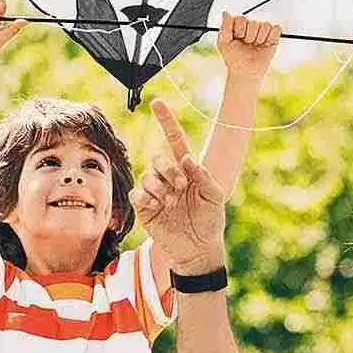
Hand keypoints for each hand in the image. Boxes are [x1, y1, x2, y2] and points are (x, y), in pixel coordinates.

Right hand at [129, 100, 226, 272]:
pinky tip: (157, 208)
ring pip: (147, 176)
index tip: (158, 103)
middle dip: (168, 170)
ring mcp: (155, 192)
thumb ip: (204, 176)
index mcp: (187, 170)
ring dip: (159, 187)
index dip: (166, 121)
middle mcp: (169, 177)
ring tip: (171, 203)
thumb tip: (187, 159)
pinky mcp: (144, 208)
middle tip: (181, 187)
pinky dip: (146, 198)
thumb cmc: (210, 222)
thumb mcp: (216, 197)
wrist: (198, 249)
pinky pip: (136, 194)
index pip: (174, 140)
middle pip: (158, 159)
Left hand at [216, 12, 281, 80]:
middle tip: (247, 44)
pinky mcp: (273, 36)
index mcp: (239, 24)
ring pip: (265, 26)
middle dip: (249, 37)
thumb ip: (225, 27)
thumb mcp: (223, 43)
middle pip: (254, 23)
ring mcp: (262, 30)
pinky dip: (271, 38)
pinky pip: (276, 29)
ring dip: (259, 39)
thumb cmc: (233, 58)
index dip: (239, 30)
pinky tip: (265, 45)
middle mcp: (251, 25)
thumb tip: (225, 13)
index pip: (242, 19)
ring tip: (255, 46)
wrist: (245, 72)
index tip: (237, 39)